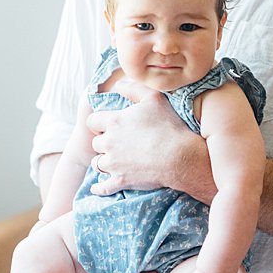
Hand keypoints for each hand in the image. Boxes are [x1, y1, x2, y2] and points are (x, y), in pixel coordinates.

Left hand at [87, 91, 203, 196]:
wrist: (180, 157)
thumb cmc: (169, 126)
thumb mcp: (155, 99)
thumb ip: (134, 89)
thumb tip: (118, 84)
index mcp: (114, 122)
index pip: (93, 121)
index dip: (99, 122)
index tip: (108, 124)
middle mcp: (109, 143)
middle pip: (96, 143)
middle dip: (104, 143)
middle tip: (118, 142)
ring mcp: (114, 164)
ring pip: (98, 164)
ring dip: (105, 162)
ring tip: (116, 161)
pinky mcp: (121, 180)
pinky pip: (103, 187)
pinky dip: (100, 188)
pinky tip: (98, 188)